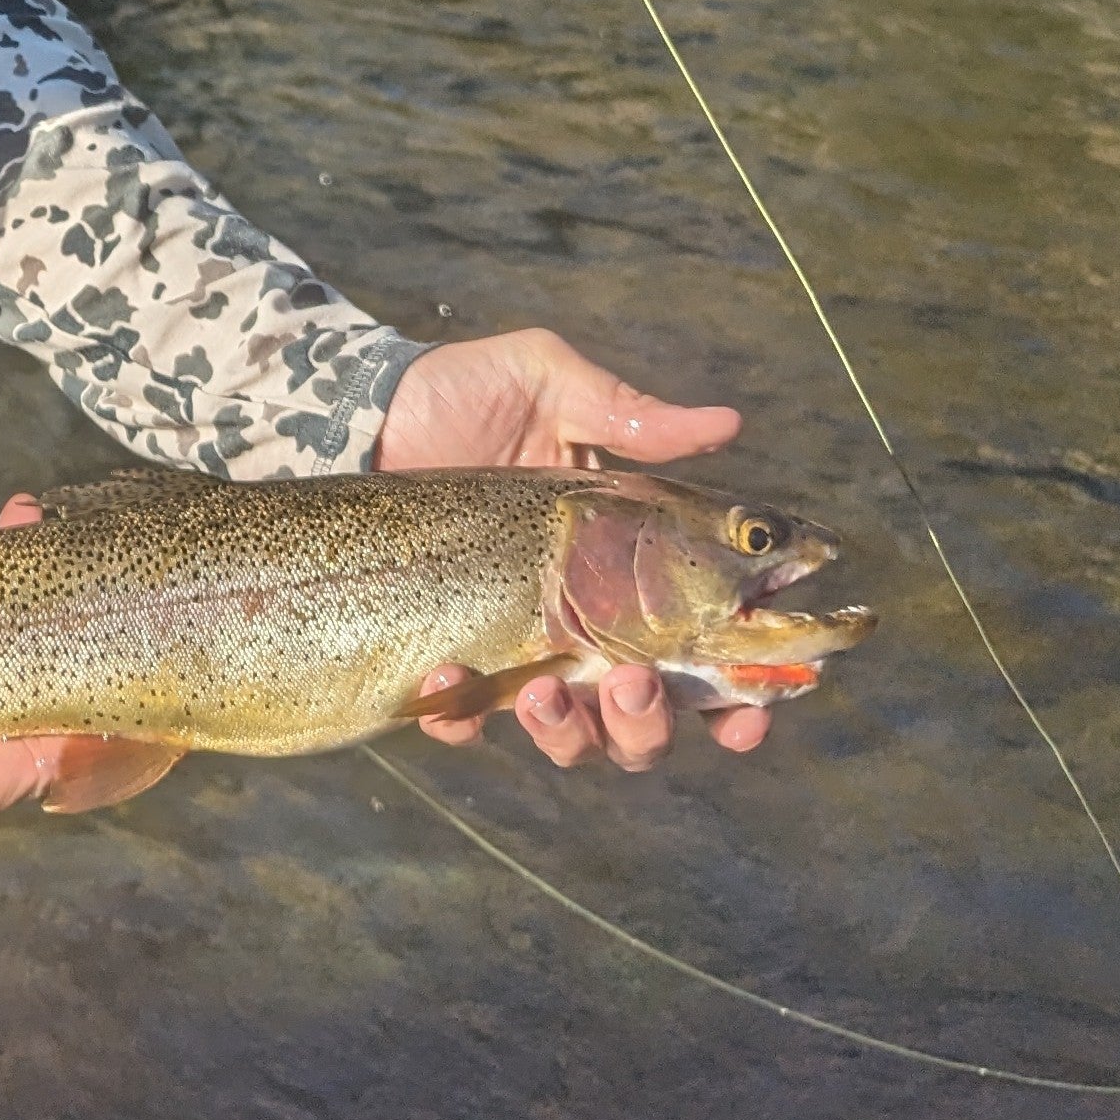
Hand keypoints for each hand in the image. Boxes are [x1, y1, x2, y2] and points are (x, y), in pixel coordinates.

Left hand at [378, 325, 769, 766]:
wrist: (369, 406)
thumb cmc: (467, 390)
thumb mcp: (548, 382)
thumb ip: (629, 414)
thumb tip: (726, 422)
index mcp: (632, 566)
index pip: (707, 654)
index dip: (741, 699)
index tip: (751, 713)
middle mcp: (586, 621)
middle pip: (646, 718)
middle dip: (649, 723)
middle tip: (628, 683)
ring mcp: (517, 643)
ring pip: (572, 738)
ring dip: (570, 735)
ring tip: (543, 694)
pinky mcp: (446, 650)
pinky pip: (462, 716)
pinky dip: (462, 716)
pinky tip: (449, 679)